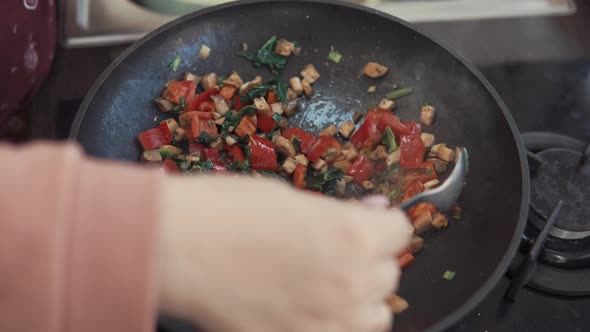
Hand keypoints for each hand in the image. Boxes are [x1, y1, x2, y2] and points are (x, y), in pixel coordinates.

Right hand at [157, 175, 411, 331]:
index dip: (381, 224)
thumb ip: (340, 213)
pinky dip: (333, 323)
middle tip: (335, 253)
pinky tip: (308, 310)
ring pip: (376, 317)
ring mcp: (330, 323)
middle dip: (369, 260)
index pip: (400, 231)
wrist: (177, 248)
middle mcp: (352, 284)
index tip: (366, 224)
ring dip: (361, 300)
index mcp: (354, 236)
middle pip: (390, 275)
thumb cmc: (228, 210)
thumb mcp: (291, 198)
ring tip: (327, 288)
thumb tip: (373, 212)